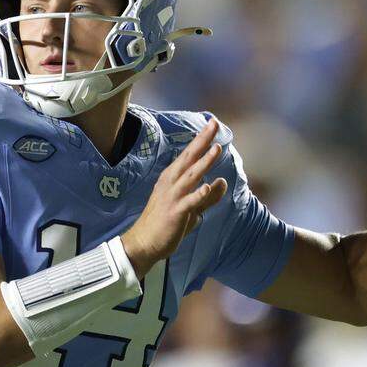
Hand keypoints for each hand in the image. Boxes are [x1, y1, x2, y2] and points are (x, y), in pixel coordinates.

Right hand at [122, 118, 228, 276]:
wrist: (144, 243)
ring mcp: (172, 197)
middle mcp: (171, 183)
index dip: (201, 139)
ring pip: (190, 177)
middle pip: (189, 158)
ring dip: (203, 163)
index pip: (189, 155)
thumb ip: (207, 196)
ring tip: (216, 149)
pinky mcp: (175, 213)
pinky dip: (198, 195)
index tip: (213, 123)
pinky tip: (208, 186)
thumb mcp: (190, 208)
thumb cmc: (166, 223)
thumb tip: (222, 182)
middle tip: (214, 125)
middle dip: (202, 141)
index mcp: (173, 179)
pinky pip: (189, 203)